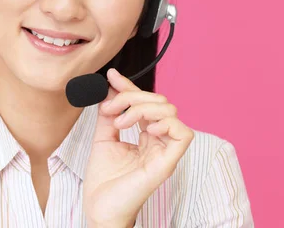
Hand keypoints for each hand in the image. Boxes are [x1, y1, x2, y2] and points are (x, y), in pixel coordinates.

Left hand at [83, 68, 193, 226]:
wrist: (99, 207)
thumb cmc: (104, 179)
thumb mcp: (103, 137)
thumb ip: (109, 113)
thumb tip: (109, 87)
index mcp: (146, 136)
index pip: (145, 103)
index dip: (130, 87)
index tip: (111, 77)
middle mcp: (159, 142)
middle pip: (159, 102)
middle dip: (132, 97)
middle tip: (109, 110)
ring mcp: (165, 152)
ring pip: (170, 112)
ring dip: (142, 108)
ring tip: (120, 123)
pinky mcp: (168, 163)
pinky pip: (183, 134)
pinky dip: (164, 124)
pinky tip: (143, 130)